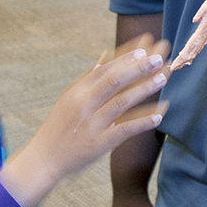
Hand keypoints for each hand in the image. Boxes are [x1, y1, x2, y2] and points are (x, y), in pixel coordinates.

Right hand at [0, 35, 169, 206]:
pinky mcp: (99, 144)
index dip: (125, 57)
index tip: (145, 47)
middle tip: (159, 56)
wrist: (43, 160)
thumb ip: (88, 80)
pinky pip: (124, 130)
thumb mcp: (68, 99)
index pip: (104, 68)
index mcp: (76, 92)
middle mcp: (84, 105)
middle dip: (138, 67)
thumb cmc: (58, 128)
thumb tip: (104, 57)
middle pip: (114, 81)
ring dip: (144, 89)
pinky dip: (142, 122)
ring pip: (121, 102)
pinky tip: (159, 116)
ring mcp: (92, 124)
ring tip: (163, 77)